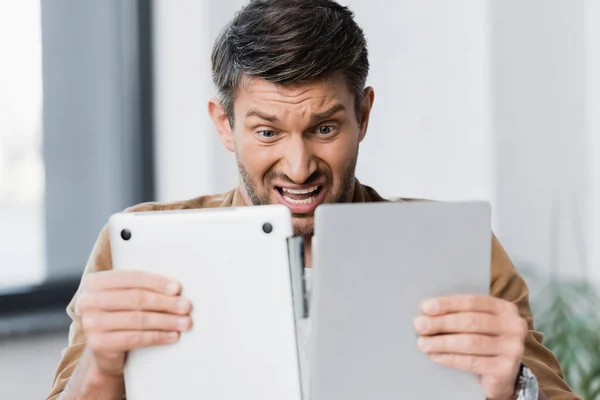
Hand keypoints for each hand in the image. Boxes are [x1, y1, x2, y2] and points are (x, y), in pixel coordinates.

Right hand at [77, 270, 192, 377]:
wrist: (106, 348)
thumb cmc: (122, 314)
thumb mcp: (127, 296)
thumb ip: (143, 287)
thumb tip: (176, 287)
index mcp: (95, 281)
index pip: (131, 277)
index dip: (156, 282)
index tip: (177, 288)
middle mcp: (88, 301)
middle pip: (135, 298)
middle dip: (165, 303)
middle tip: (186, 306)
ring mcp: (91, 323)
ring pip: (137, 319)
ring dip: (166, 321)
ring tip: (184, 322)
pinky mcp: (98, 344)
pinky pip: (134, 338)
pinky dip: (157, 337)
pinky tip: (172, 336)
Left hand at [414, 294, 526, 399]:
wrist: (501, 375)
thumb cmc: (482, 341)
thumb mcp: (476, 323)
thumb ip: (459, 314)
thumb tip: (426, 312)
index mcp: (504, 308)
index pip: (472, 302)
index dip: (448, 304)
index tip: (426, 308)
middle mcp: (513, 326)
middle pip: (471, 321)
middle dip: (442, 323)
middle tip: (420, 326)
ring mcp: (512, 348)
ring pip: (470, 342)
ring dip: (442, 343)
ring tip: (423, 343)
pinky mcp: (505, 369)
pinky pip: (472, 362)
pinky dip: (450, 359)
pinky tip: (435, 356)